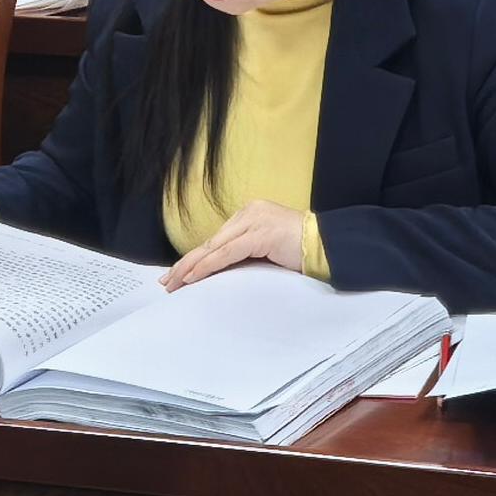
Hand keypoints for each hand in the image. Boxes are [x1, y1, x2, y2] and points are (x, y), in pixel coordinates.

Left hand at [162, 199, 310, 290]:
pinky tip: (193, 277)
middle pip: (211, 242)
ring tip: (174, 283)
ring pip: (214, 247)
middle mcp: (249, 212)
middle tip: (167, 282)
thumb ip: (245, 253)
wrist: (328, 246)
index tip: (178, 274)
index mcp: (250, 214)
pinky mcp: (260, 234)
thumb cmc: (301, 252)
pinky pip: (226, 254)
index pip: (216, 240)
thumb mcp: (266, 250)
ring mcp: (254, 221)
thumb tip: (219, 272)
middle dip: (187, 263)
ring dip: (191, 267)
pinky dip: (208, 266)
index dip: (196, 258)